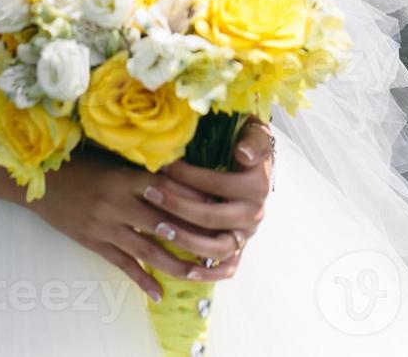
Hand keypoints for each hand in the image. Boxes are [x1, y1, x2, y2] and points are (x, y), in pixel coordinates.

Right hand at [26, 147, 249, 302]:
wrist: (39, 179)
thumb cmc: (80, 163)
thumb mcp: (113, 159)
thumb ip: (142, 170)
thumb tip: (180, 174)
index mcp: (126, 177)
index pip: (168, 190)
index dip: (194, 200)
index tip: (218, 208)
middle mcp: (118, 203)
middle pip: (164, 223)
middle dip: (193, 236)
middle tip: (220, 246)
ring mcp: (105, 226)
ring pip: (147, 249)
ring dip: (174, 264)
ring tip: (198, 275)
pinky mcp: (93, 242)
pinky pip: (121, 264)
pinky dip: (141, 279)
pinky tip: (158, 292)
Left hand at [146, 116, 273, 279]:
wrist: (254, 159)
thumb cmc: (247, 142)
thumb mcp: (253, 133)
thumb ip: (252, 140)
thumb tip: (243, 153)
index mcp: (257, 186)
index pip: (215, 184)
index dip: (187, 175)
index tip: (162, 166)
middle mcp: (254, 214)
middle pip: (211, 217)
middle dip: (177, 206)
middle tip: (150, 193)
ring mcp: (246, 234)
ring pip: (217, 248)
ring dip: (186, 240)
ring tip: (159, 229)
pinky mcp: (239, 248)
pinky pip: (227, 268)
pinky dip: (208, 274)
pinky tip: (184, 271)